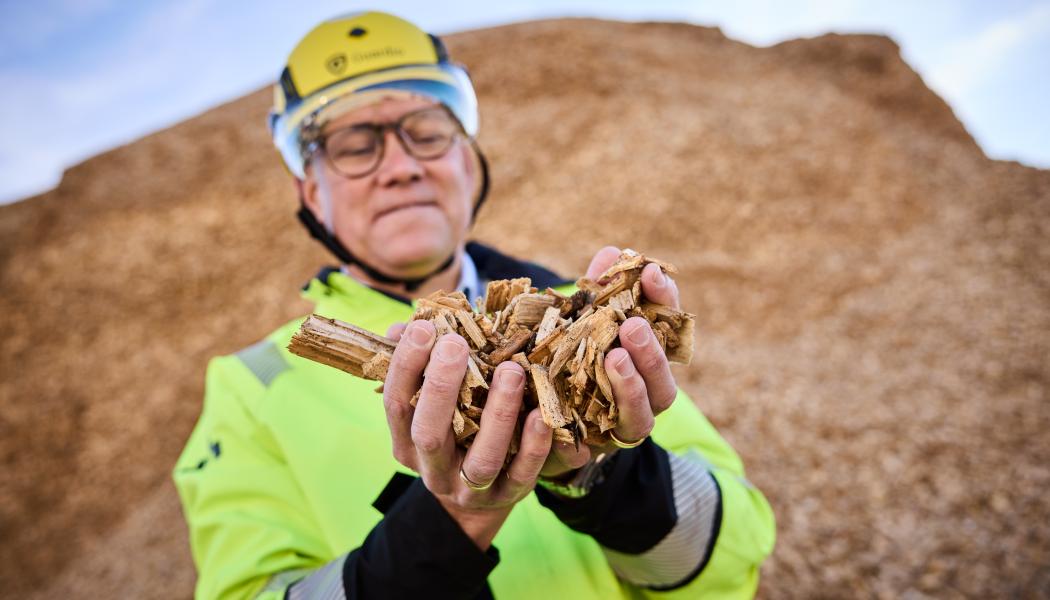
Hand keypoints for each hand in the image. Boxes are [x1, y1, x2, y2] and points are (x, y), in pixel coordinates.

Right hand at [382, 321, 552, 549]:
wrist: (475, 501)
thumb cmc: (451, 431)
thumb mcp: (429, 403)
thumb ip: (418, 366)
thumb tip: (403, 328)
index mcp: (407, 441)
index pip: (397, 404)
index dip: (405, 366)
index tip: (423, 328)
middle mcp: (433, 468)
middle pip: (429, 434)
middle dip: (441, 388)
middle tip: (455, 344)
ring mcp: (469, 488)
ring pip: (482, 459)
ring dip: (498, 414)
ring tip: (511, 372)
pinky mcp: (507, 496)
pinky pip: (521, 474)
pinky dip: (532, 446)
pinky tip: (540, 415)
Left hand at [540, 246, 681, 479]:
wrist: (540, 420)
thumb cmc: (571, 358)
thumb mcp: (580, 322)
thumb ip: (597, 293)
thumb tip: (613, 252)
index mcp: (648, 359)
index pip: (668, 328)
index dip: (665, 301)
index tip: (651, 273)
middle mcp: (645, 396)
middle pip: (663, 381)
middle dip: (651, 352)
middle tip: (632, 326)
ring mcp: (622, 425)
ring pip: (640, 415)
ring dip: (631, 387)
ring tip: (613, 359)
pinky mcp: (593, 449)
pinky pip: (597, 443)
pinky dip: (586, 429)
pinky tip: (573, 407)